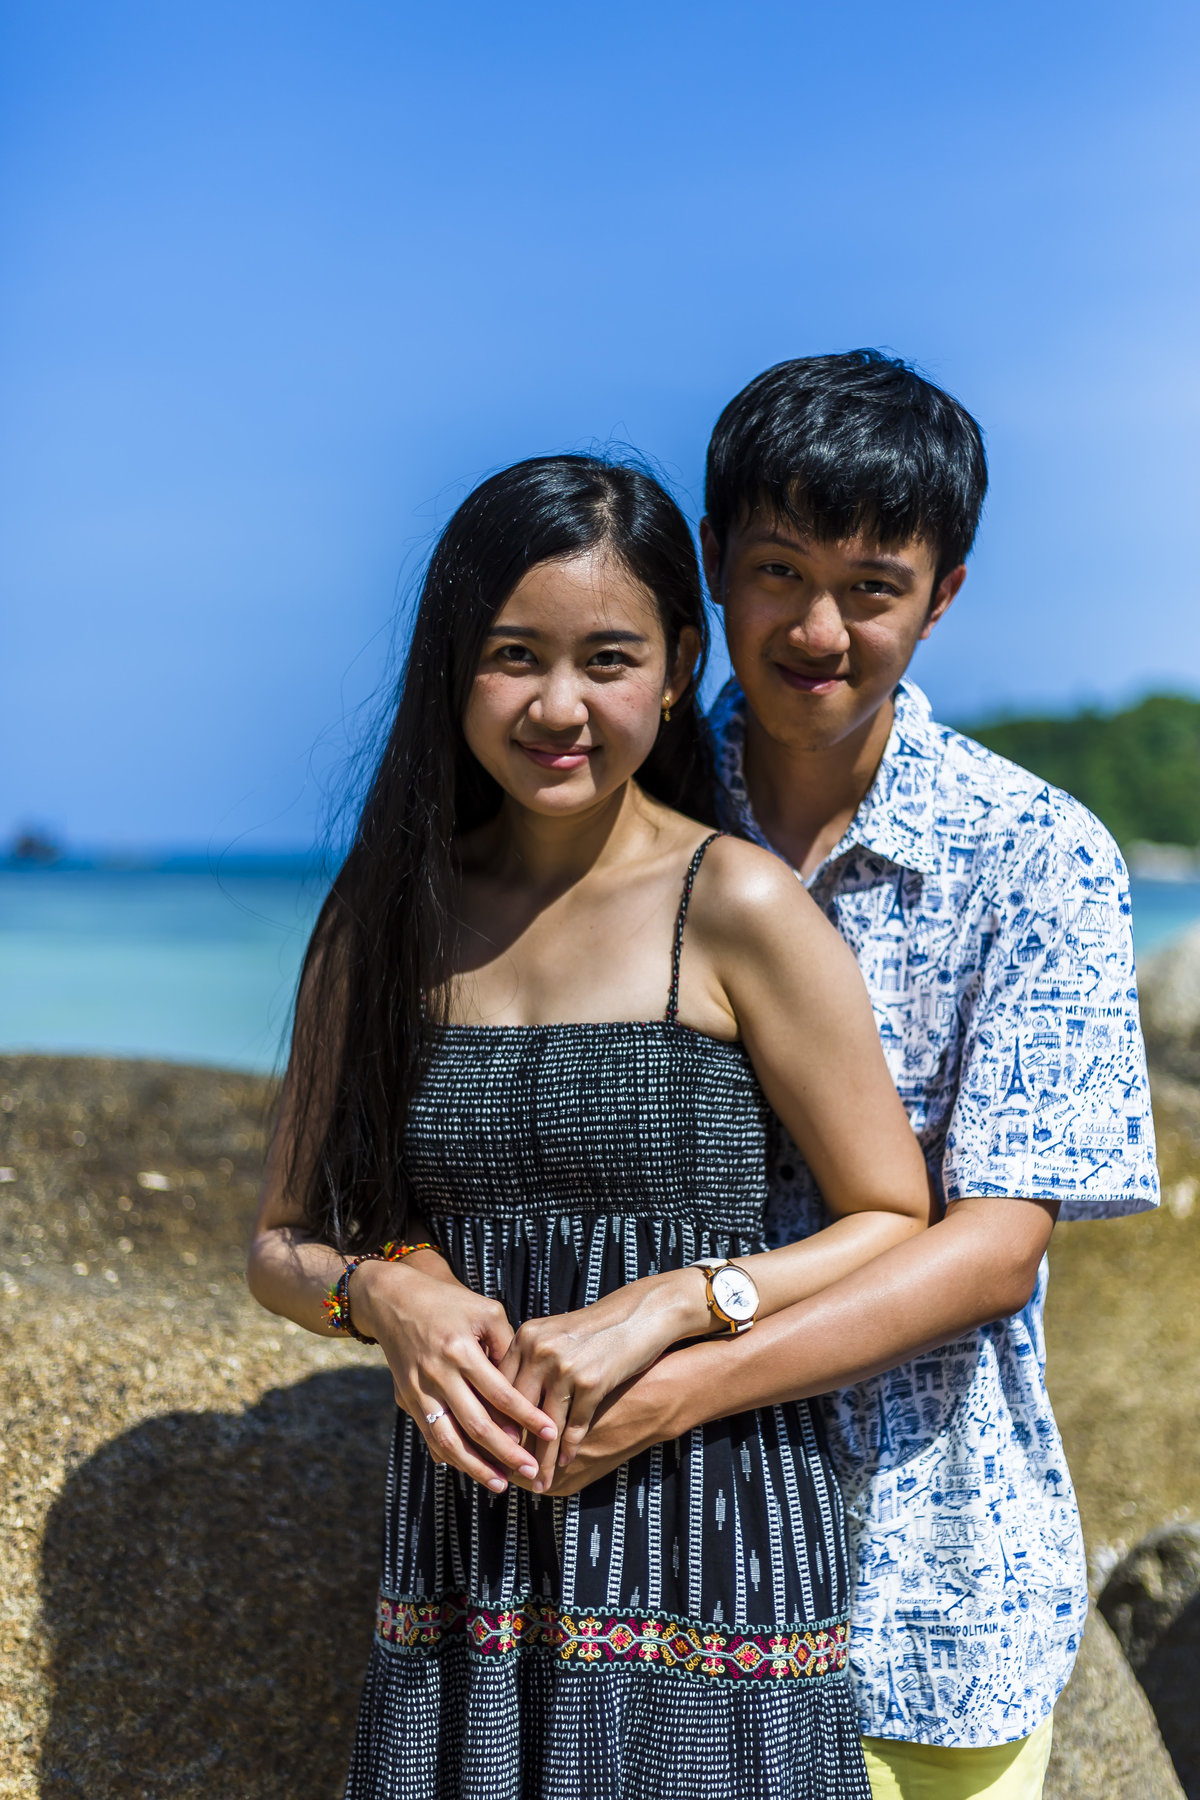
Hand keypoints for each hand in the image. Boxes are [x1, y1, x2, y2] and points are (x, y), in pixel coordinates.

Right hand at [352, 1256, 557, 1491]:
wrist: (394, 1300)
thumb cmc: (450, 1302)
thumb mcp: (486, 1312)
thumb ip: (507, 1348)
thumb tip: (524, 1386)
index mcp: (460, 1350)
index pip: (500, 1394)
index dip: (527, 1417)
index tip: (551, 1433)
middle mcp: (438, 1375)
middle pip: (476, 1425)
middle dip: (507, 1452)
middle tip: (532, 1471)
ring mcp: (419, 1391)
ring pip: (448, 1440)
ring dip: (476, 1467)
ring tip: (501, 1484)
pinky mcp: (407, 1400)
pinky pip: (430, 1436)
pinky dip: (450, 1456)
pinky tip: (470, 1469)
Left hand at [499, 1269, 709, 1488]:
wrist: (639, 1315)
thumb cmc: (594, 1329)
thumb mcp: (554, 1334)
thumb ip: (529, 1360)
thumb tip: (505, 1403)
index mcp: (526, 1338)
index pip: (499, 1388)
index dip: (495, 1423)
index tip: (492, 1450)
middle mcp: (540, 1350)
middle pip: (519, 1410)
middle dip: (514, 1448)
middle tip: (511, 1476)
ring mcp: (565, 1366)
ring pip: (546, 1424)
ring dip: (543, 1459)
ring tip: (539, 1484)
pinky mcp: (592, 1381)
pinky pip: (575, 1424)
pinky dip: (570, 1447)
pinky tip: (565, 1464)